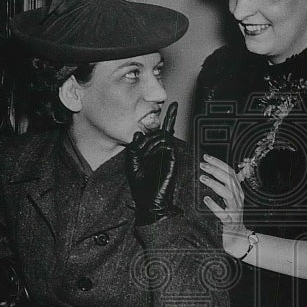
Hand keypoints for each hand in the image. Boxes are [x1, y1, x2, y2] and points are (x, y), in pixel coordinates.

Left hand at [126, 102, 180, 224]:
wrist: (149, 201)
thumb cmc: (141, 185)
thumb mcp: (131, 163)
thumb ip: (134, 147)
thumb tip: (139, 132)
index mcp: (153, 151)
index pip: (159, 131)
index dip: (168, 118)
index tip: (175, 105)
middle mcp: (162, 151)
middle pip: (159, 132)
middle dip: (149, 135)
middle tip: (141, 150)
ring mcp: (168, 154)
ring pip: (162, 137)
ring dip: (151, 142)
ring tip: (145, 157)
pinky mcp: (172, 159)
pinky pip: (167, 145)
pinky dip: (159, 146)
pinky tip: (153, 154)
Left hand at [199, 154, 250, 257]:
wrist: (238, 237)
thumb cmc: (232, 216)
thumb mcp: (230, 198)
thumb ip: (225, 185)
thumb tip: (216, 170)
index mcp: (237, 191)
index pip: (230, 172)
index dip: (219, 163)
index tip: (207, 157)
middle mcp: (238, 198)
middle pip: (229, 180)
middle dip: (216, 170)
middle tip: (203, 165)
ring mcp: (235, 210)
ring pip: (228, 193)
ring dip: (215, 184)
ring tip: (203, 178)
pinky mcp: (230, 221)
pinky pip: (222, 213)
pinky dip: (214, 206)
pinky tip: (206, 200)